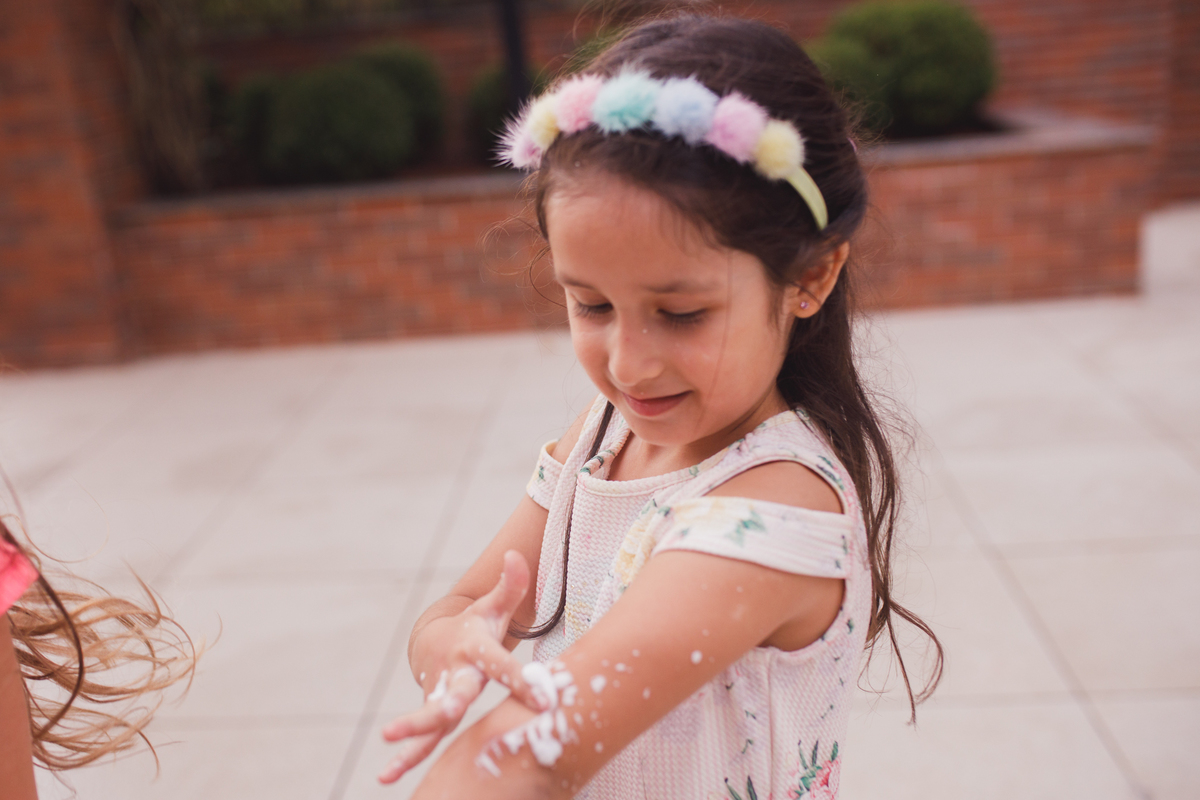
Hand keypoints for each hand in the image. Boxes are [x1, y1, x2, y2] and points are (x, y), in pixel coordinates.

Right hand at [378, 550, 543, 783]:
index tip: (544, 700)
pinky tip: (387, 779)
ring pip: (429, 717)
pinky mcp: (433, 714)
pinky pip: (421, 740)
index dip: (521, 680)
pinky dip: (404, 757)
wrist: (437, 642)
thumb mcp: (494, 607)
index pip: (501, 664)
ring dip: (411, 730)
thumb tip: (518, 554)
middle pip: (455, 691)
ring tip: (390, 742)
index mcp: (476, 650)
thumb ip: (511, 586)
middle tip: (454, 710)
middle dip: (452, 701)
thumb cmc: (477, 626)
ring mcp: (441, 695)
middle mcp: (457, 674)